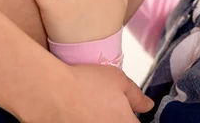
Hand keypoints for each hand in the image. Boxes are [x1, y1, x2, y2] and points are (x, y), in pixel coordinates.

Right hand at [19, 64, 153, 122]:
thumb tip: (148, 105)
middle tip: (106, 107)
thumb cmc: (85, 83)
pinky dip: (85, 120)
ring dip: (101, 119)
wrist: (51, 93)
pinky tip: (79, 113)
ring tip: (91, 109)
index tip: (128, 111)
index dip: (133, 116)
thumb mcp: (118, 80)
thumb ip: (137, 96)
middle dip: (117, 118)